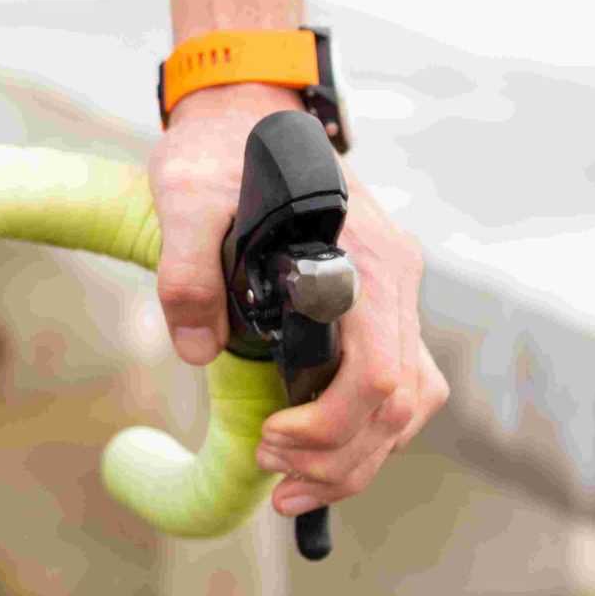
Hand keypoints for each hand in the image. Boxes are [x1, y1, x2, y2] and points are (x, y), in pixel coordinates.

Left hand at [148, 83, 448, 516]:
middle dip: (341, 458)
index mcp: (363, 260)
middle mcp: (393, 281)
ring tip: (290, 483)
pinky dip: (360, 430)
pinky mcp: (375, 304)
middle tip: (275, 482)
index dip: (330, 426)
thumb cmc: (218, 152)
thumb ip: (188, 271)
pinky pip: (392, 383)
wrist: (243, 112)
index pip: (379, 371)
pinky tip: (312, 452)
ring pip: (408, 402)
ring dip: (356, 456)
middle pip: (401, 401)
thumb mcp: (186, 199)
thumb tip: (199, 351)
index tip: (269, 443)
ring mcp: (391, 294)